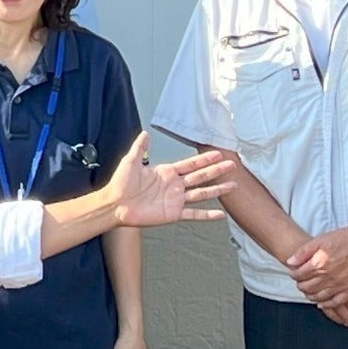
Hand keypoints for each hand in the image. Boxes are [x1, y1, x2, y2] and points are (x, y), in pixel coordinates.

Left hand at [102, 134, 239, 227]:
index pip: (190, 164)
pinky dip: (207, 215)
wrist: (115, 204)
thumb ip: (139, 147)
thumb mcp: (130, 161)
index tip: (218, 154)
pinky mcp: (173, 214)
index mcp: (167, 172)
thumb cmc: (120, 184)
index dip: (204, 159)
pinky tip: (220, 215)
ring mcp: (175, 200)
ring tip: (232, 186)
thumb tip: (145, 133)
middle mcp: (174, 186)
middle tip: (232, 165)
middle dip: (216, 171)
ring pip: (201, 194)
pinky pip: (193, 214)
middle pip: (200, 177)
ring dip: (217, 190)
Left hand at [285, 220, 347, 308]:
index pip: (299, 275)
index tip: (294, 273)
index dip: (294, 274)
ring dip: (310, 295)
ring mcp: (339, 285)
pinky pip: (336, 302)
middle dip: (300, 285)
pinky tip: (322, 303)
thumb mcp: (320, 240)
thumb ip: (303, 252)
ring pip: (319, 297)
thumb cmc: (343, 238)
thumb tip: (290, 262)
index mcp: (318, 264)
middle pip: (307, 287)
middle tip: (300, 282)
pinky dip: (327, 304)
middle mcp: (328, 277)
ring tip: (308, 291)